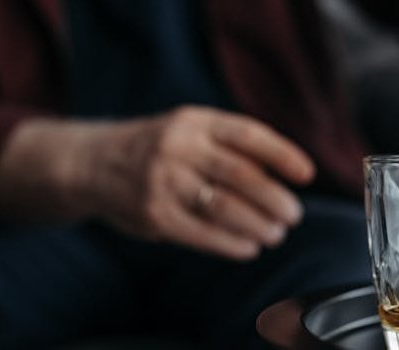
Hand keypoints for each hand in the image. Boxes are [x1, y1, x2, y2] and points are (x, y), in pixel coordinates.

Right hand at [0, 106, 314, 260]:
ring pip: (224, 207)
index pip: (249, 134)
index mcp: (195, 121)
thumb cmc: (157, 149)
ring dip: (257, 224)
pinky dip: (231, 244)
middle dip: (275, 199)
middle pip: (241, 175)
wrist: (91, 163)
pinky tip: (248, 249)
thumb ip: (228, 147)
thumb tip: (283, 179)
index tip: (307, 174)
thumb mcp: (188, 131)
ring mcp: (162, 181)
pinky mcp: (153, 214)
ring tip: (276, 234)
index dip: (283, 154)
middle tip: (293, 215)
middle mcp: (178, 147)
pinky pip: (201, 233)